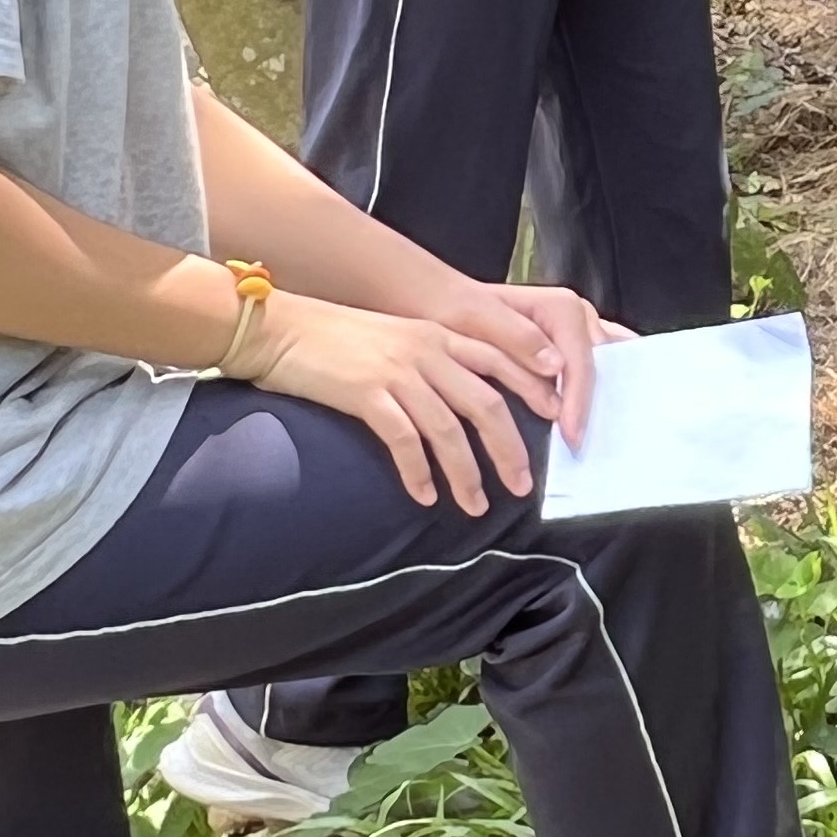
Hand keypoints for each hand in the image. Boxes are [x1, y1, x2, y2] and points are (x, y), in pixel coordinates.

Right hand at [237, 293, 560, 512]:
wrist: (279, 329)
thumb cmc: (337, 339)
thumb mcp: (398, 337)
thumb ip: (435, 359)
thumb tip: (466, 400)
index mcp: (439, 334)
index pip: (501, 360)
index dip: (532, 387)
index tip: (557, 417)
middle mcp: (427, 350)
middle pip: (487, 403)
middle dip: (510, 448)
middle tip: (523, 485)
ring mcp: (398, 371)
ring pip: (449, 429)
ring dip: (466, 473)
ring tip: (475, 506)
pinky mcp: (366, 393)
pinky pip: (404, 441)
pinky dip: (419, 473)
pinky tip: (426, 496)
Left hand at [425, 277, 623, 449]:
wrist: (440, 302)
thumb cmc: (452, 308)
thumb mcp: (475, 317)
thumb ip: (516, 337)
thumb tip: (557, 368)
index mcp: (562, 308)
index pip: (581, 361)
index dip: (578, 401)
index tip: (570, 438)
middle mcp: (578, 317)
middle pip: (599, 367)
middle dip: (596, 406)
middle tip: (586, 446)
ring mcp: (577, 332)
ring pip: (603, 369)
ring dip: (600, 402)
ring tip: (596, 438)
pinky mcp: (570, 346)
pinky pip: (592, 370)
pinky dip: (592, 395)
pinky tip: (594, 421)